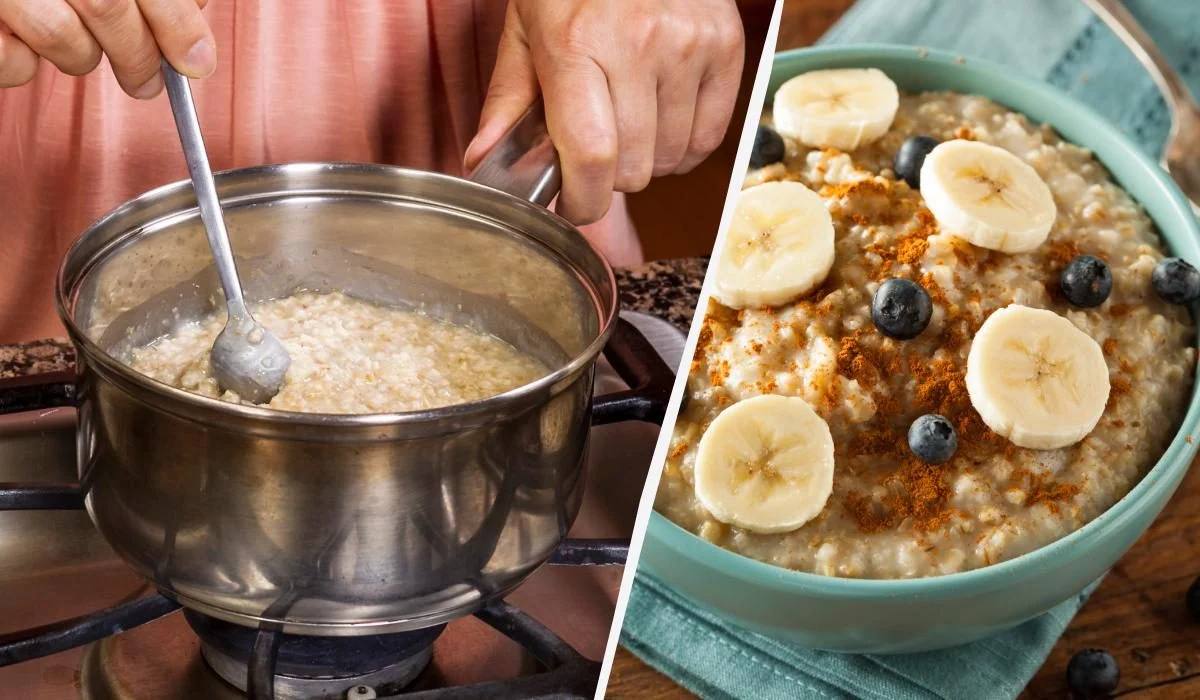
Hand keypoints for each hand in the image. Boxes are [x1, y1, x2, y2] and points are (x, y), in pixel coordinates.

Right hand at [0, 0, 214, 96]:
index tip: (197, 61)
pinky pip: (11, 62)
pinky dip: (24, 65)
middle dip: (140, 57)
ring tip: (77, 46)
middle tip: (148, 81)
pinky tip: (23, 42)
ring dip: (81, 57)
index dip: (178, 24)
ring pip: (64, 39)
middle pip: (108, 7)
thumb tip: (193, 28)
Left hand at [464, 0, 744, 224]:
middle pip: (634, 169)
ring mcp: (689, 46)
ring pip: (672, 160)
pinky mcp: (726, 47)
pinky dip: (685, 146)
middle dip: (610, 176)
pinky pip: (709, 139)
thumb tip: (482, 161)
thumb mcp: (526, 28)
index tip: (574, 208)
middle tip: (598, 147)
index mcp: (577, 44)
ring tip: (630, 120)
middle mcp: (638, 45)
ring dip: (649, 159)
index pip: (591, 156)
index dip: (583, 202)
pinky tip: (662, 118)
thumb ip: (507, 100)